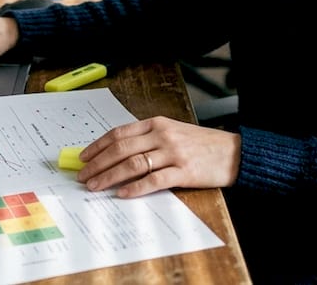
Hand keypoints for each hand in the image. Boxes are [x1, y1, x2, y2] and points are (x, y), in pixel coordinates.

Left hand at [75, 116, 240, 197]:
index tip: (83, 156)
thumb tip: (117, 154)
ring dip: (109, 176)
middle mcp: (162, 135)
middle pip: (121, 149)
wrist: (234, 152)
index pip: (119, 133)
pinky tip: (122, 193)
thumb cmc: (202, 145)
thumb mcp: (173, 132)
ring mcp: (173, 153)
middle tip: (82, 175)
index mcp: (157, 123)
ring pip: (132, 164)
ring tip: (95, 186)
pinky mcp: (184, 172)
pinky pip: (154, 180)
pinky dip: (135, 188)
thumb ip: (148, 139)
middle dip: (97, 163)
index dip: (98, 145)